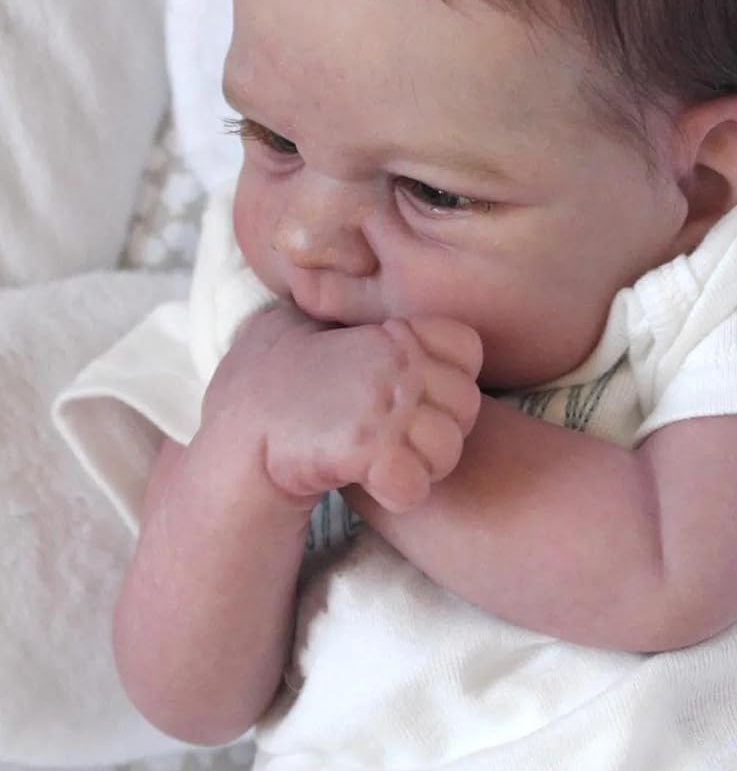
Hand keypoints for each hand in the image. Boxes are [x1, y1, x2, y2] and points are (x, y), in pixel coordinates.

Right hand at [201, 304, 482, 512]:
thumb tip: (351, 278)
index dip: (449, 373)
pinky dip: (401, 492)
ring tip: (385, 460)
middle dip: (440, 427)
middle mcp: (397, 368)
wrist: (235, 431)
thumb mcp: (309, 323)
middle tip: (398, 436)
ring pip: (448, 449)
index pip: (467, 348)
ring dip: (423, 464)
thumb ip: (347, 308)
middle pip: (466, 406)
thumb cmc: (268, 378)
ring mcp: (387, 411)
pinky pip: (417, 484)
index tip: (413, 389)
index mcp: (392, 334)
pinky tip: (374, 483)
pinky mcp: (369, 456)